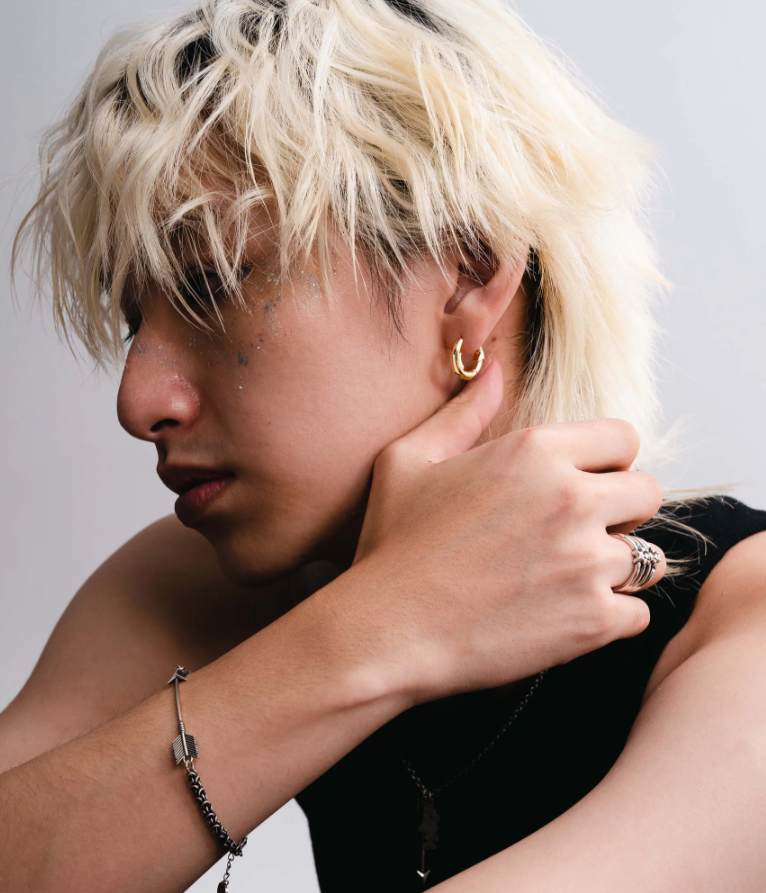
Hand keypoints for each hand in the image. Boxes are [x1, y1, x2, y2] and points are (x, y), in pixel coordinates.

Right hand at [351, 356, 666, 703]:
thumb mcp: (409, 462)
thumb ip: (462, 413)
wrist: (385, 630)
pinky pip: (637, 614)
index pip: (624, 438)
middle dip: (619, 512)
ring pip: (646, 557)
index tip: (582, 484)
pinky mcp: (592, 620)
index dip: (607, 462)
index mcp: (535, 452)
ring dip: (612, 569)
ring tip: (562, 581)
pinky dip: (609, 619)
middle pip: (646, 493)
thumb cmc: (392, 545)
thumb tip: (492, 369)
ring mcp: (587, 561)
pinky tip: (562, 617)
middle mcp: (571, 498)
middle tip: (576, 534)